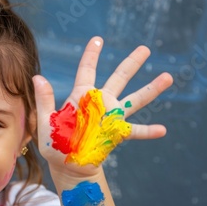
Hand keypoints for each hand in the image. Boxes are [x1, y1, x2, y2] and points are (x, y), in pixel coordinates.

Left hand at [33, 36, 172, 176]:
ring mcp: (111, 117)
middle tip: (145, 49)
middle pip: (118, 78)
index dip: (92, 54)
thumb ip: (44, 100)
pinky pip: (135, 131)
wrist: (67, 166)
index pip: (87, 70)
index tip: (98, 39)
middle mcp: (99, 103)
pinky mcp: (117, 134)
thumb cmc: (55, 144)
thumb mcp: (45, 122)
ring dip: (151, 89)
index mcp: (81, 96)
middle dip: (131, 63)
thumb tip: (37, 77)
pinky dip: (148, 131)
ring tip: (168, 77)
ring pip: (134, 99)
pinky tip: (162, 130)